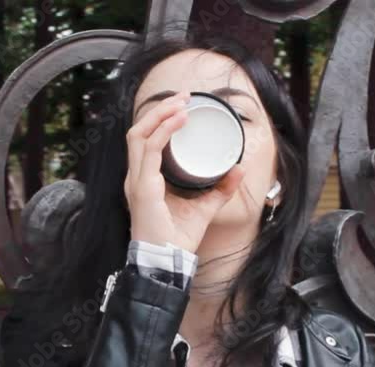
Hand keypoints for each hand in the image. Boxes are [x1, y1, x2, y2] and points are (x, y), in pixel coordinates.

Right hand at [125, 91, 244, 253]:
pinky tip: (179, 120)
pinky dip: (163, 131)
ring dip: (160, 115)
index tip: (182, 106)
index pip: (144, 141)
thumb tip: (238, 169)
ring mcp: (136, 181)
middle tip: (183, 97)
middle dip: (160, 110)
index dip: (159, 120)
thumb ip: (220, 189)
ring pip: (139, 135)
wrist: (168, 262)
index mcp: (144, 180)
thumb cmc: (178, 239)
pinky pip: (150, 150)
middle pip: (138, 131)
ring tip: (181, 104)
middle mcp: (136, 177)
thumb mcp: (204, 207)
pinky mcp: (142, 187)